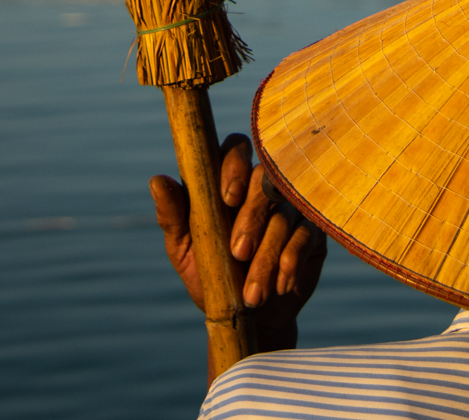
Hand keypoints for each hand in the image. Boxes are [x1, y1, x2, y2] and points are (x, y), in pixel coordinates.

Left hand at [151, 131, 326, 353]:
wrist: (246, 319)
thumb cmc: (212, 275)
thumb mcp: (185, 249)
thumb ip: (173, 215)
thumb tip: (156, 180)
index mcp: (229, 181)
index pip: (236, 149)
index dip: (235, 166)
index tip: (228, 199)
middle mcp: (262, 188)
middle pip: (265, 181)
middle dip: (252, 218)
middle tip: (238, 253)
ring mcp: (290, 207)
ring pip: (284, 215)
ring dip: (267, 255)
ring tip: (253, 294)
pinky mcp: (312, 231)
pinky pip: (307, 235)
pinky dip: (291, 261)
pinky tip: (280, 285)